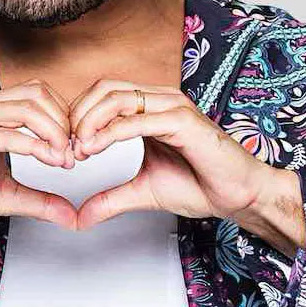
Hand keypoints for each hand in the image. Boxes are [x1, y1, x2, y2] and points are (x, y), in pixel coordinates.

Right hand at [0, 79, 79, 258]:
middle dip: (64, 123)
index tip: (74, 150)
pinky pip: (7, 133)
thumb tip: (72, 215)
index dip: (63, 118)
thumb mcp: (8, 195)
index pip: (39, 94)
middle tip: (73, 153)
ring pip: (28, 107)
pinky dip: (34, 146)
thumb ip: (41, 199)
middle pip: (38, 94)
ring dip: (54, 132)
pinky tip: (49, 161)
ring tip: (63, 159)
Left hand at [67, 78, 305, 254]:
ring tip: (78, 150)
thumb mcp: (142, 192)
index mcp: (150, 108)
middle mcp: (160, 100)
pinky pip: (138, 119)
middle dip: (77, 116)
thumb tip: (80, 217)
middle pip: (103, 89)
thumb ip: (110, 199)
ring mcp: (172, 107)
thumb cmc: (201, 185)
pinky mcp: (183, 121)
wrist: (239, 196)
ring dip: (89, 122)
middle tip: (66, 148)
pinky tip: (93, 149)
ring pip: (116, 98)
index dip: (77, 117)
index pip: (102, 95)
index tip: (65, 149)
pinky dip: (110, 133)